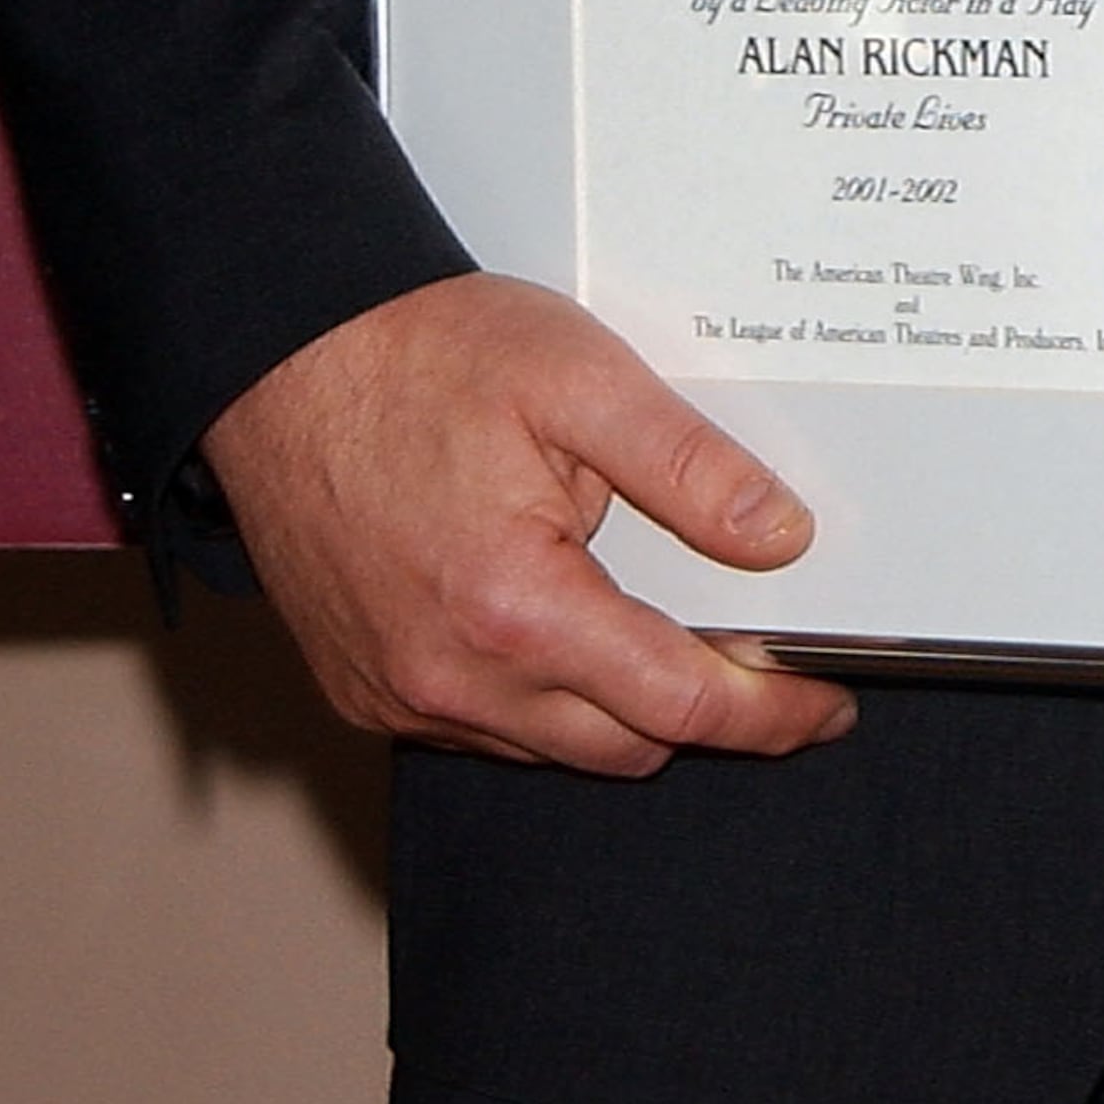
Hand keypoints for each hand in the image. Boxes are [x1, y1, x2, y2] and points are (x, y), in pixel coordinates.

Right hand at [203, 273, 858, 777]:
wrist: (278, 355)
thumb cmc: (417, 355)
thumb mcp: (581, 379)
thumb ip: (691, 468)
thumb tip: (780, 537)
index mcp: (515, 608)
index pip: (679, 705)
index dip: (771, 715)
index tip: (825, 707)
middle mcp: (450, 678)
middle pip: (625, 746)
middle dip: (708, 715)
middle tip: (767, 662)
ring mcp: (399, 694)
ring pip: (554, 748)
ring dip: (623, 709)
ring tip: (672, 634)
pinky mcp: (364, 688)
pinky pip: (484, 730)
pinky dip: (544, 701)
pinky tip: (572, 631)